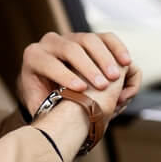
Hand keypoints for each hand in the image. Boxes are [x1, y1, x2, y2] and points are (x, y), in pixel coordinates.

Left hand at [19, 31, 141, 115]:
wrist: (49, 83)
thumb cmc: (45, 99)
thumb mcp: (39, 105)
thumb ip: (43, 111)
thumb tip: (49, 124)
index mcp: (34, 58)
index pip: (49, 63)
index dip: (65, 75)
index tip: (82, 89)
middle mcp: (50, 43)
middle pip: (70, 48)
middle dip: (88, 67)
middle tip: (103, 86)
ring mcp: (71, 37)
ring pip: (89, 40)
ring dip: (104, 58)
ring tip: (115, 78)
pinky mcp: (90, 38)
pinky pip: (105, 37)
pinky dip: (117, 48)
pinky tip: (126, 62)